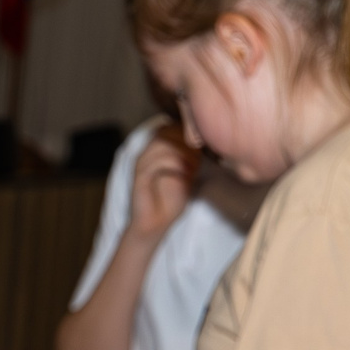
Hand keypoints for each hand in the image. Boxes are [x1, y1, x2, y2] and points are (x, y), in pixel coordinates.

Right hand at [128, 124, 199, 240]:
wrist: (157, 223)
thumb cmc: (173, 197)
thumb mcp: (189, 171)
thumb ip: (193, 154)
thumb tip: (210, 139)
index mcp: (157, 148)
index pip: (172, 126)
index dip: (190, 133)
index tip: (204, 149)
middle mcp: (147, 152)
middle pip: (167, 131)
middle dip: (187, 142)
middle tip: (201, 157)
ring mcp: (141, 163)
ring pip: (162, 144)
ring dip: (183, 153)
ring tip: (194, 167)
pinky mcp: (139, 177)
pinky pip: (156, 162)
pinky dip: (175, 165)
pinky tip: (187, 175)